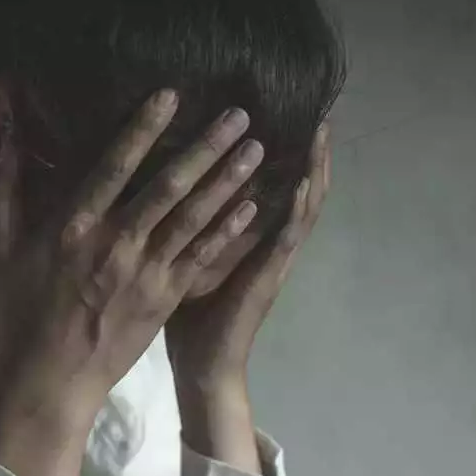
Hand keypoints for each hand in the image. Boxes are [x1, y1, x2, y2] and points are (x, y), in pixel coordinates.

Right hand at [0, 90, 265, 475]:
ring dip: (227, 181)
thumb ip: (3, 197)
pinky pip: (201, 258)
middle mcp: (116, 243)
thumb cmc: (25, 311)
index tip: (171, 96)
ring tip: (256, 150)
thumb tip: (1, 146)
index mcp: (74, 227)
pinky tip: (252, 207)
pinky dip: (227, 232)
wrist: (54, 377)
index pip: (114, 167)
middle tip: (239, 115)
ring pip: (193, 218)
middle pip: (168, 186)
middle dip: (206, 147)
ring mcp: (145, 273)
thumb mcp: (1, 252)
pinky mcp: (165, 298)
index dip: (143, 129)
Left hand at [165, 123, 330, 471]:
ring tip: (320, 133)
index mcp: (249, 237)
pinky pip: (287, 239)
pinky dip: (297, 210)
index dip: (285, 153)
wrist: (200, 365)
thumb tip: (155, 181)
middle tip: (316, 110)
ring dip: (312, 170)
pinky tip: (303, 184)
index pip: (272, 185)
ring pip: (303, 207)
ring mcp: (273, 260)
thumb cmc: (188, 315)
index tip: (286, 113)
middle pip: (297, 188)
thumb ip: (184, 221)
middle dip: (308, 151)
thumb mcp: (183, 254)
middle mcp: (268, 243)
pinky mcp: (269, 278)